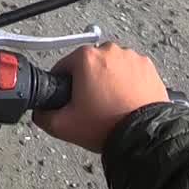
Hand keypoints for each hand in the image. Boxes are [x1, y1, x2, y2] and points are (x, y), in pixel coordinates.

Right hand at [32, 43, 168, 152]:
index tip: (69, 99)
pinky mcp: (148, 67)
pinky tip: (126, 100)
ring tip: (111, 104)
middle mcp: (109, 51)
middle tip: (91, 105)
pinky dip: (128, 82)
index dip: (63, 85)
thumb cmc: (108, 125)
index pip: (63, 66)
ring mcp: (131, 57)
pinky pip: (131, 71)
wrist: (144, 136)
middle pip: (89, 65)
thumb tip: (40, 111)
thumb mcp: (63, 125)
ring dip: (109, 80)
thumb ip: (43, 115)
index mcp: (85, 58)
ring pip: (111, 66)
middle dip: (88, 81)